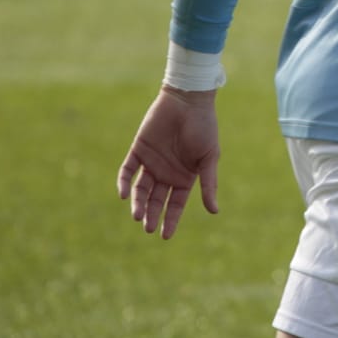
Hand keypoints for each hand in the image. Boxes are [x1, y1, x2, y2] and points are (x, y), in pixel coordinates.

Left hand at [116, 87, 220, 238]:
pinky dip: (124, 182)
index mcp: (184, 177)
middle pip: (155, 200)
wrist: (188, 100)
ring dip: (137, 203)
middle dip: (151, 214)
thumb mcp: (209, 158)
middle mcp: (166, 173)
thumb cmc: (204, 127)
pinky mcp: (138, 150)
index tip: (164, 236)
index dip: (170, 220)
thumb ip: (208, 184)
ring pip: (140, 189)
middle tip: (147, 228)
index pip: (175, 204)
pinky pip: (128, 170)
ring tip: (136, 216)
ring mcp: (151, 162)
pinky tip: (123, 194)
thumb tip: (214, 211)